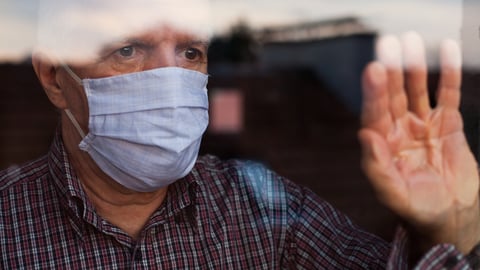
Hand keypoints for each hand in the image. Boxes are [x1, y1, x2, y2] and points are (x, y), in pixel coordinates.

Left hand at [359, 32, 479, 253]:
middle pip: (392, 94)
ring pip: (416, 89)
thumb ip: (377, 166)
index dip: (374, 92)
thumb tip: (364, 134)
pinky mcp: (447, 124)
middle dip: (390, 70)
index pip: (375, 113)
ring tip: (410, 39)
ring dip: (414, 65)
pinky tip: (446, 49)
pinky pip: (447, 94)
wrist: (449, 216)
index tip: (374, 69)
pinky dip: (448, 73)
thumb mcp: (393, 194)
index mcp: (382, 144)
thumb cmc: (415, 208)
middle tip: (387, 43)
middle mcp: (399, 129)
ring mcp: (423, 124)